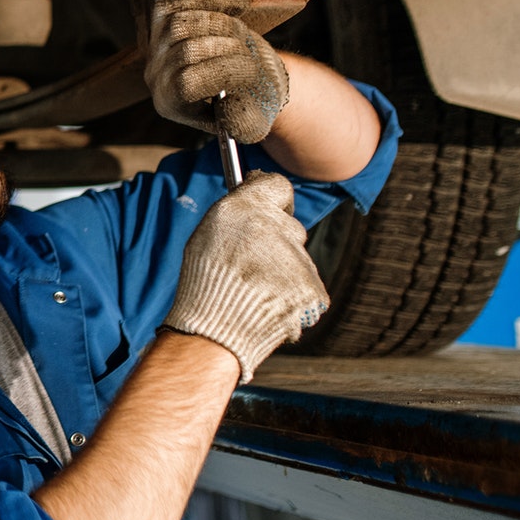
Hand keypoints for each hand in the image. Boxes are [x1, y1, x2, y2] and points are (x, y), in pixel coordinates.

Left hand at [142, 0, 288, 143]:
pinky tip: (238, 5)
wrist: (250, 76)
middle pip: (186, 50)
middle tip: (250, 54)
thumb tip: (229, 107)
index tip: (251, 71)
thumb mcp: (252, 122)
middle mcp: (156, 75)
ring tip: (242, 35)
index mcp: (171, 104)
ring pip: (180, 22)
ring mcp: (156, 44)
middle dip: (229, 48)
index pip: (186, 83)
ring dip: (222, 24)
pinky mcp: (164, 17)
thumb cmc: (250, 100)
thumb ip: (243, 122)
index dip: (223, 72)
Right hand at [163, 171, 327, 381]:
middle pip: (290, 226)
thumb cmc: (204, 283)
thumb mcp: (208, 235)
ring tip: (255, 293)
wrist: (215, 333)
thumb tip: (258, 191)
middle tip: (252, 265)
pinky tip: (269, 306)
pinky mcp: (314, 289)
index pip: (278, 186)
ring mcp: (298, 259)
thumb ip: (238, 211)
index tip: (270, 210)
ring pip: (298, 259)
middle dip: (277, 242)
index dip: (275, 199)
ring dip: (284, 272)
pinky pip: (308, 286)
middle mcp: (275, 227)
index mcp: (244, 209)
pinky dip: (294, 296)